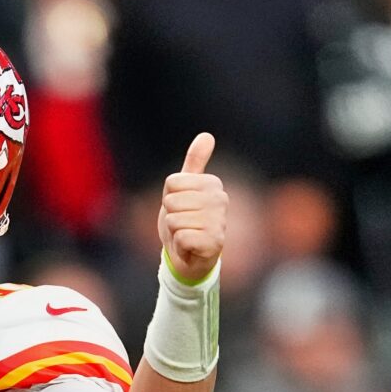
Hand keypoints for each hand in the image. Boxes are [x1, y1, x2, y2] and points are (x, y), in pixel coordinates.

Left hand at [157, 133, 227, 282]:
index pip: (171, 182)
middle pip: (171, 200)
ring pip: (175, 219)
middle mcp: (221, 200)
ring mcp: (220, 222)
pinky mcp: (215, 243)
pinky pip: (181, 237)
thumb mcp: (182, 189)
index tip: (180, 207)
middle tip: (182, 223)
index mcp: (213, 184)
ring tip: (186, 234)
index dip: (168, 197)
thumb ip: (194, 163)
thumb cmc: (185, 219)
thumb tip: (206, 135)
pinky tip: (190, 246)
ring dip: (174, 231)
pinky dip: (179, 244)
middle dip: (171, 215)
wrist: (188, 256)